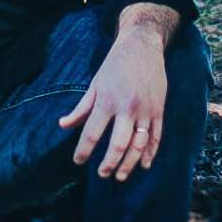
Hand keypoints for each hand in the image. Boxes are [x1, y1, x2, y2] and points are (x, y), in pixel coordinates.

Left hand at [61, 24, 178, 181]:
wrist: (142, 46)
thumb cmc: (115, 65)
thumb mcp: (95, 84)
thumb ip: (81, 108)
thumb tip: (63, 125)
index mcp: (107, 101)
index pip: (92, 133)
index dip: (83, 151)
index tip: (78, 161)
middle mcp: (127, 108)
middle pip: (117, 144)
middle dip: (109, 163)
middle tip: (102, 174)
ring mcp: (145, 110)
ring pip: (138, 144)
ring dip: (129, 163)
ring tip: (120, 175)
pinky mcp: (158, 110)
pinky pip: (155, 136)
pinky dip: (150, 153)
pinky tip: (143, 164)